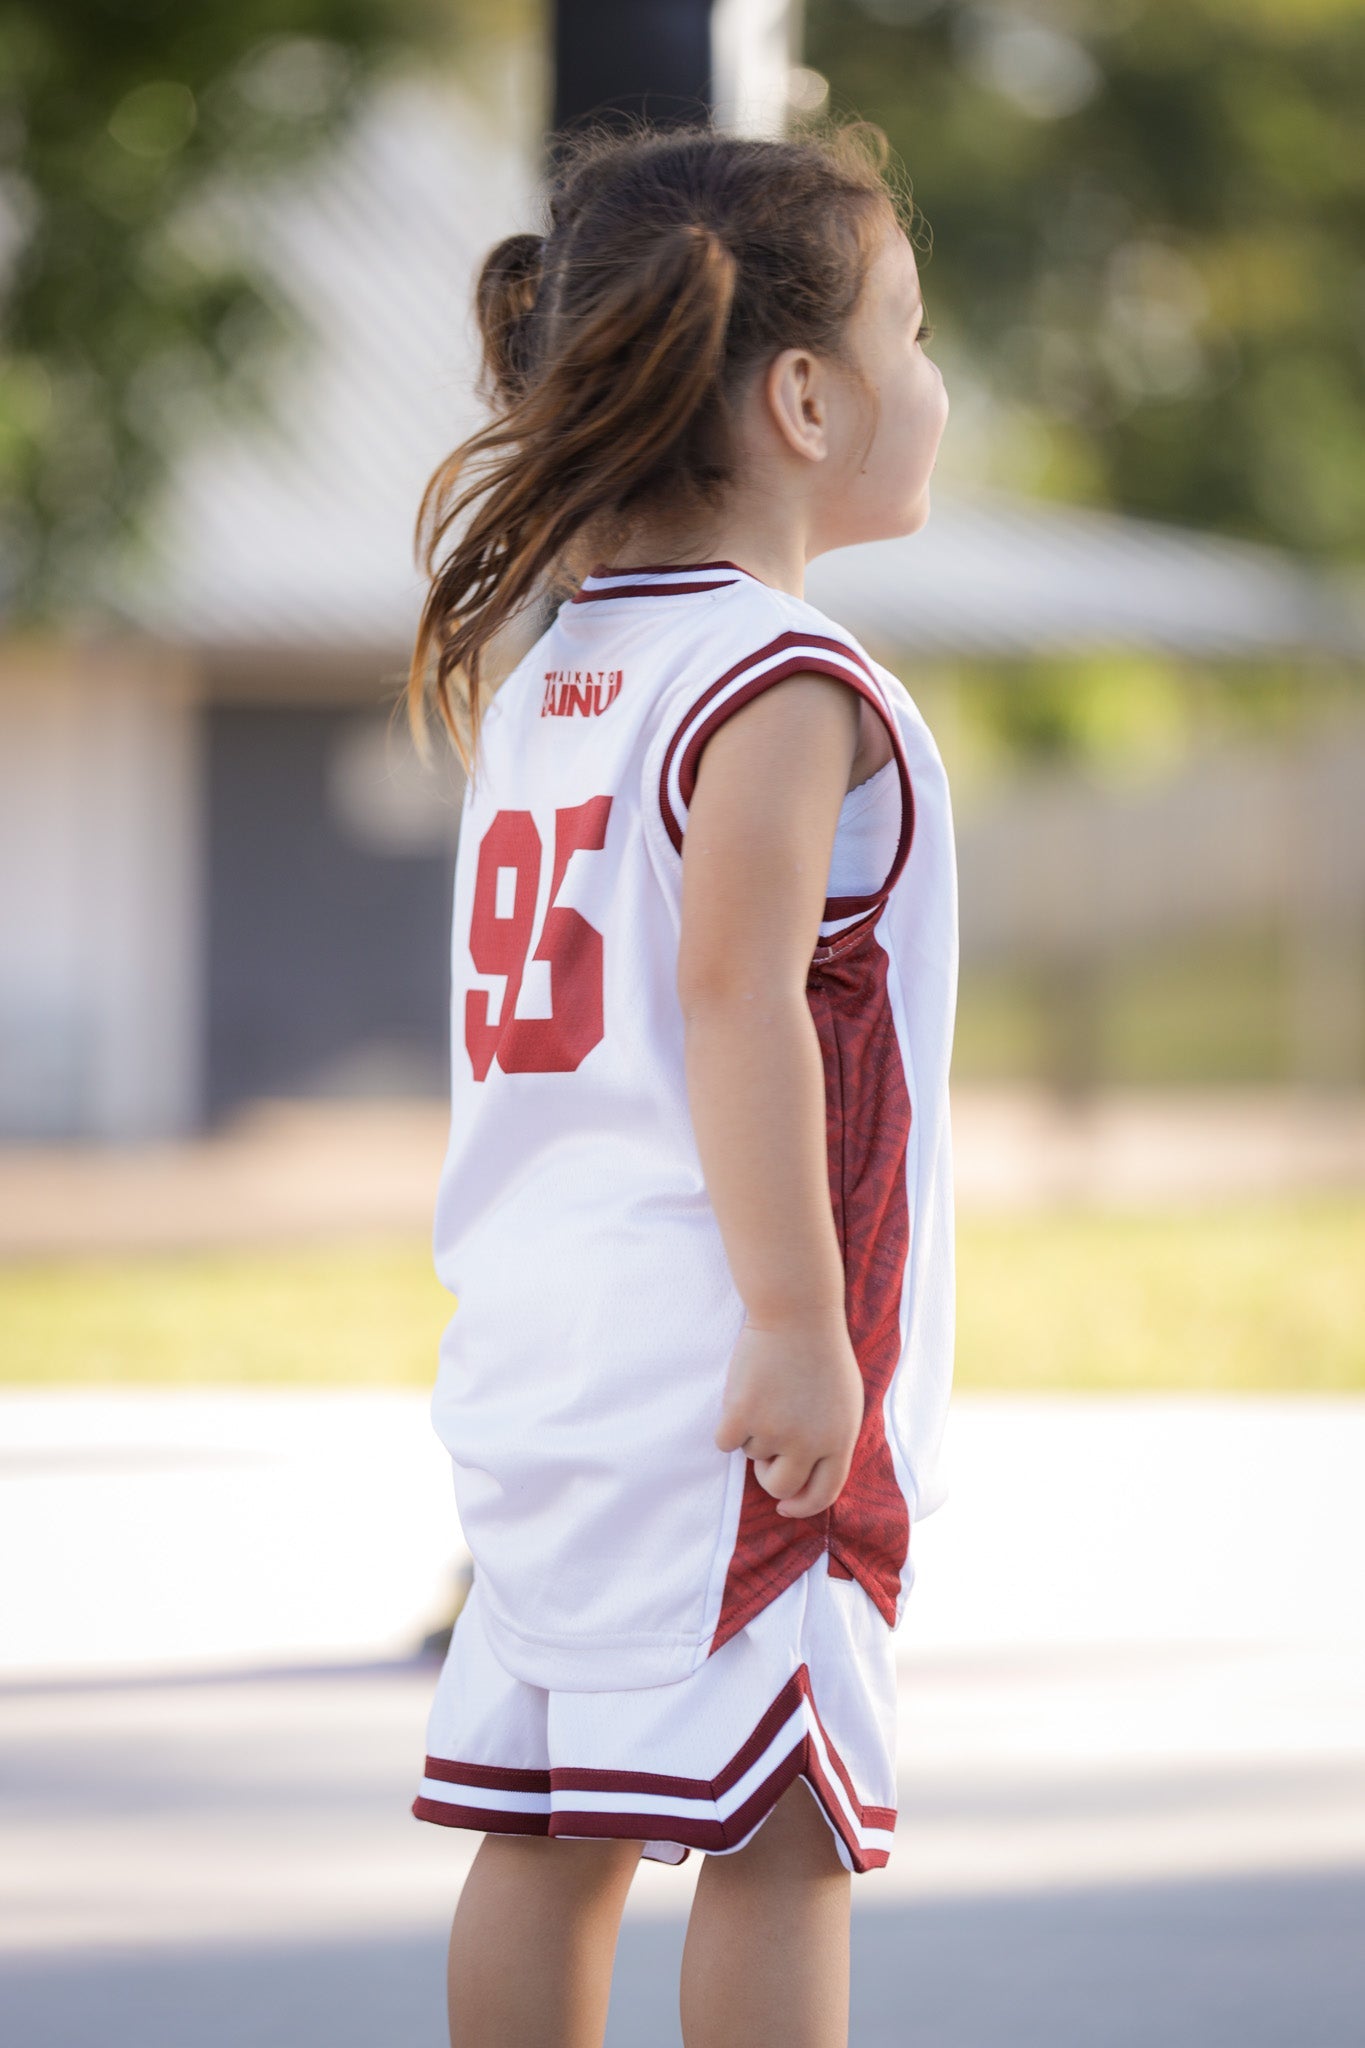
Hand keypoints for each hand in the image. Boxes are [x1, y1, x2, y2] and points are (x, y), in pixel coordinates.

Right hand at [714, 1313, 863, 1517]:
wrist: (796, 1314)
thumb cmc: (822, 1353)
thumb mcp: (846, 1402)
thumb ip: (832, 1441)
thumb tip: (808, 1475)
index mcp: (839, 1440)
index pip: (823, 1494)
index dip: (802, 1506)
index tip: (785, 1507)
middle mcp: (808, 1442)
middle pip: (780, 1486)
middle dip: (769, 1476)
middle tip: (767, 1451)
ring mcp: (773, 1430)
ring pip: (751, 1455)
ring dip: (753, 1432)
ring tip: (767, 1393)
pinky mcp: (741, 1415)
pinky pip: (725, 1442)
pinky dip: (728, 1424)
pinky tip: (742, 1395)